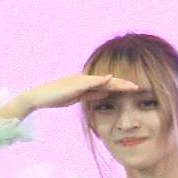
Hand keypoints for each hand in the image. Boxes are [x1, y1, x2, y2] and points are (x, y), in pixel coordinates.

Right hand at [14, 74, 139, 117]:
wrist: (38, 97)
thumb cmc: (56, 98)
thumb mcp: (79, 98)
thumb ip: (93, 95)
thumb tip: (107, 95)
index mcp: (86, 83)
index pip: (107, 85)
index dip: (121, 87)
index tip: (134, 90)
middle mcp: (84, 79)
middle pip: (108, 81)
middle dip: (123, 84)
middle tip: (139, 87)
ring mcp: (79, 80)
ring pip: (102, 81)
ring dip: (117, 82)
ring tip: (131, 84)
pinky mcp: (73, 83)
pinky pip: (90, 81)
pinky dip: (101, 80)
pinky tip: (110, 79)